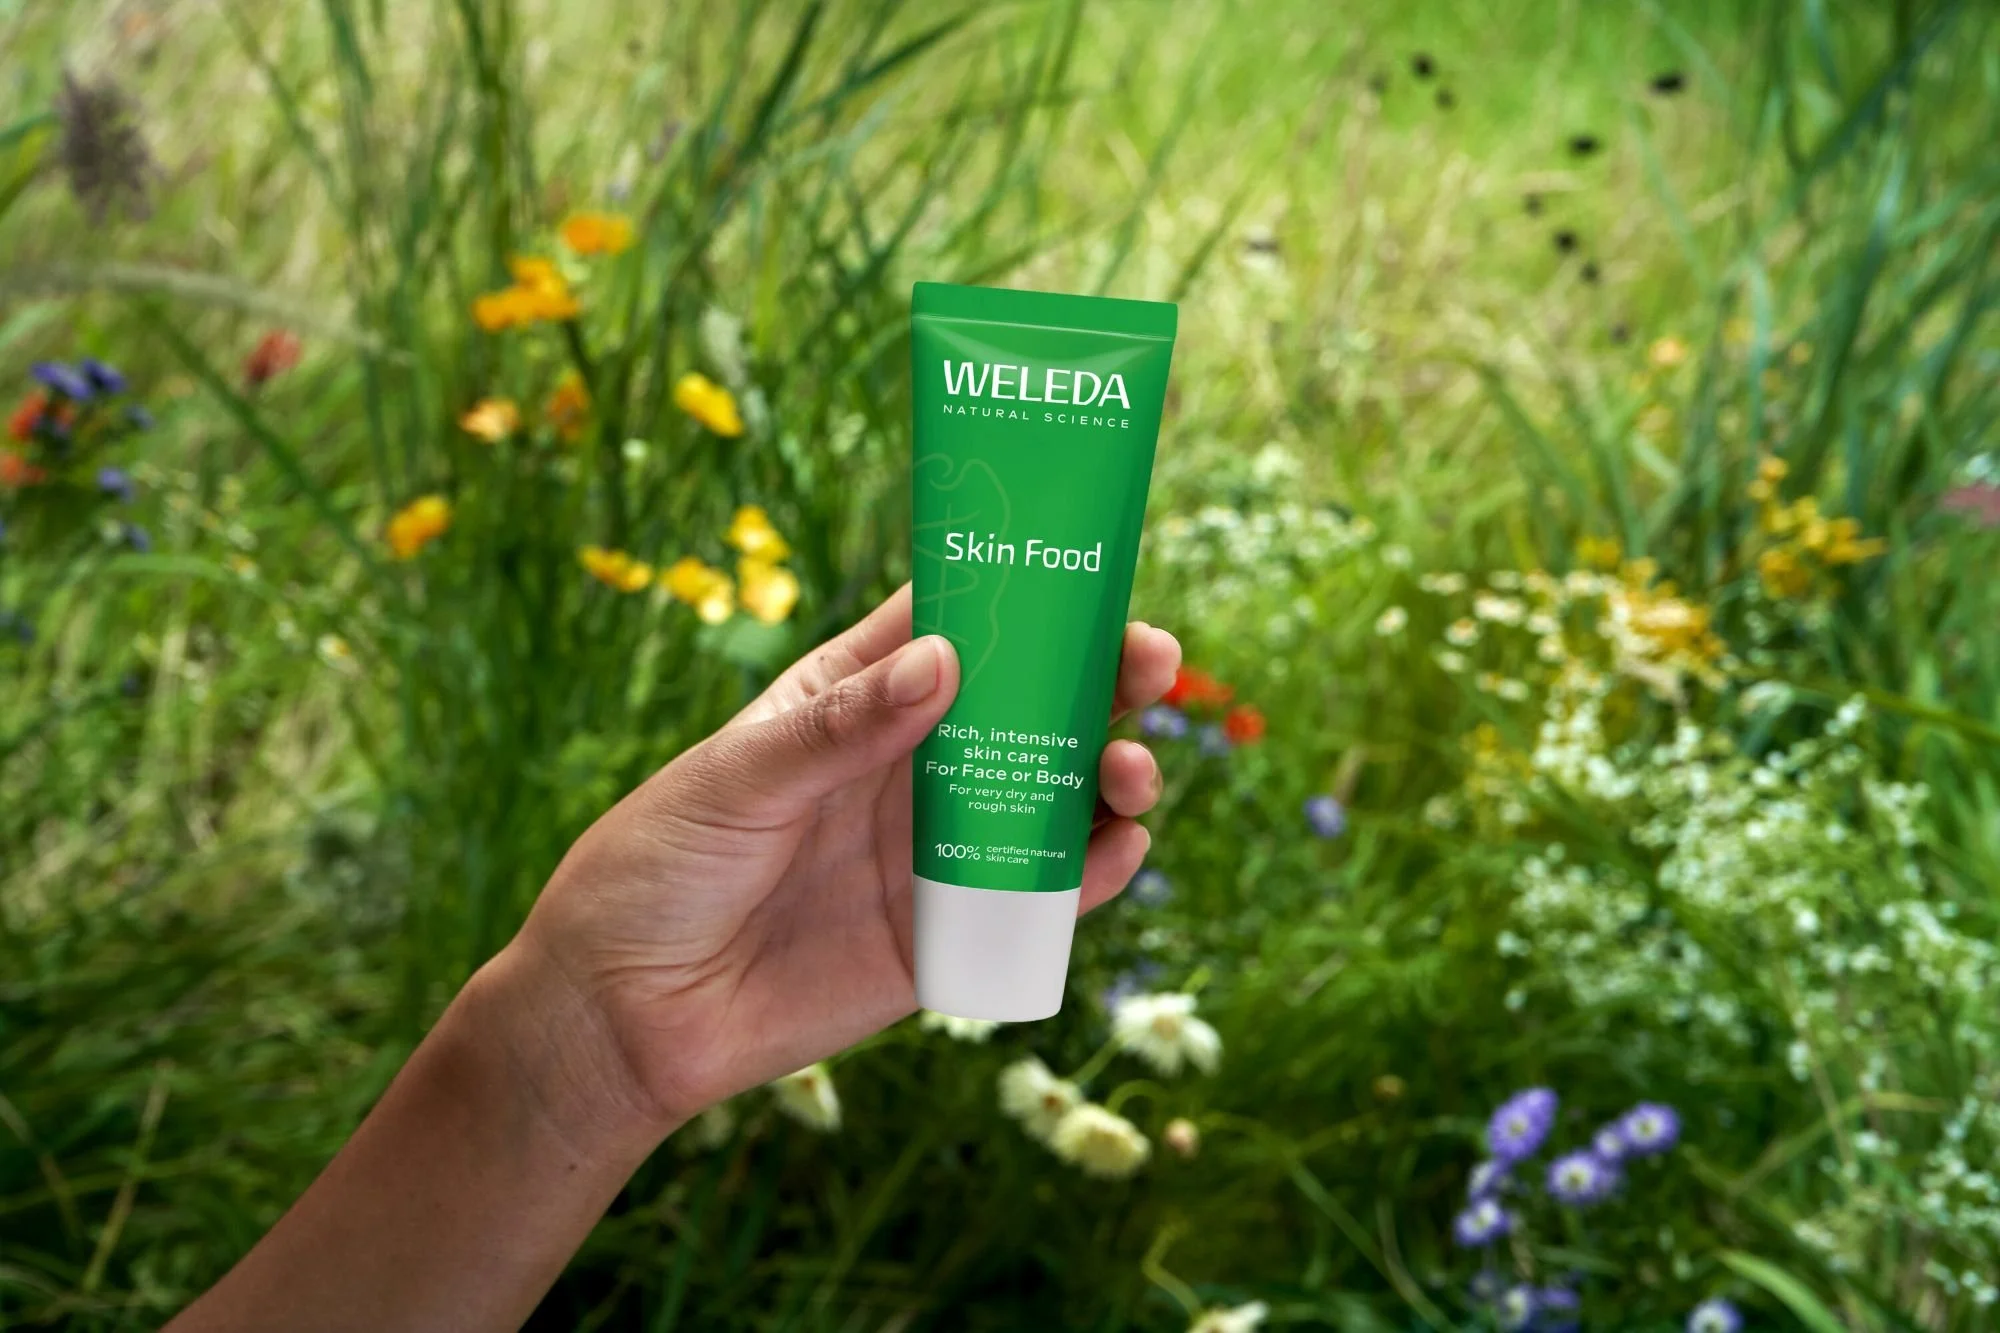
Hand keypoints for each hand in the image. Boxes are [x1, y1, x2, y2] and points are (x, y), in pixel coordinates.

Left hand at [508, 583, 1181, 1138]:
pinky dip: (1093, 873)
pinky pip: (1039, 895)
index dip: (1024, 591)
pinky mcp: (948, 931)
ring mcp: (934, 847)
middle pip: (1028, 704)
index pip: (952, 624)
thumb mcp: (736, 778)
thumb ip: (842, 729)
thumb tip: (946, 662)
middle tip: (1149, 662)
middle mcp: (908, 764)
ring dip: (1109, 773)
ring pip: (1052, 794)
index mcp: (852, 698)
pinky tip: (1121, 849)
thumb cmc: (657, 868)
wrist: (625, 1015)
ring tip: (1131, 773)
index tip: (1088, 567)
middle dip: (1099, 677)